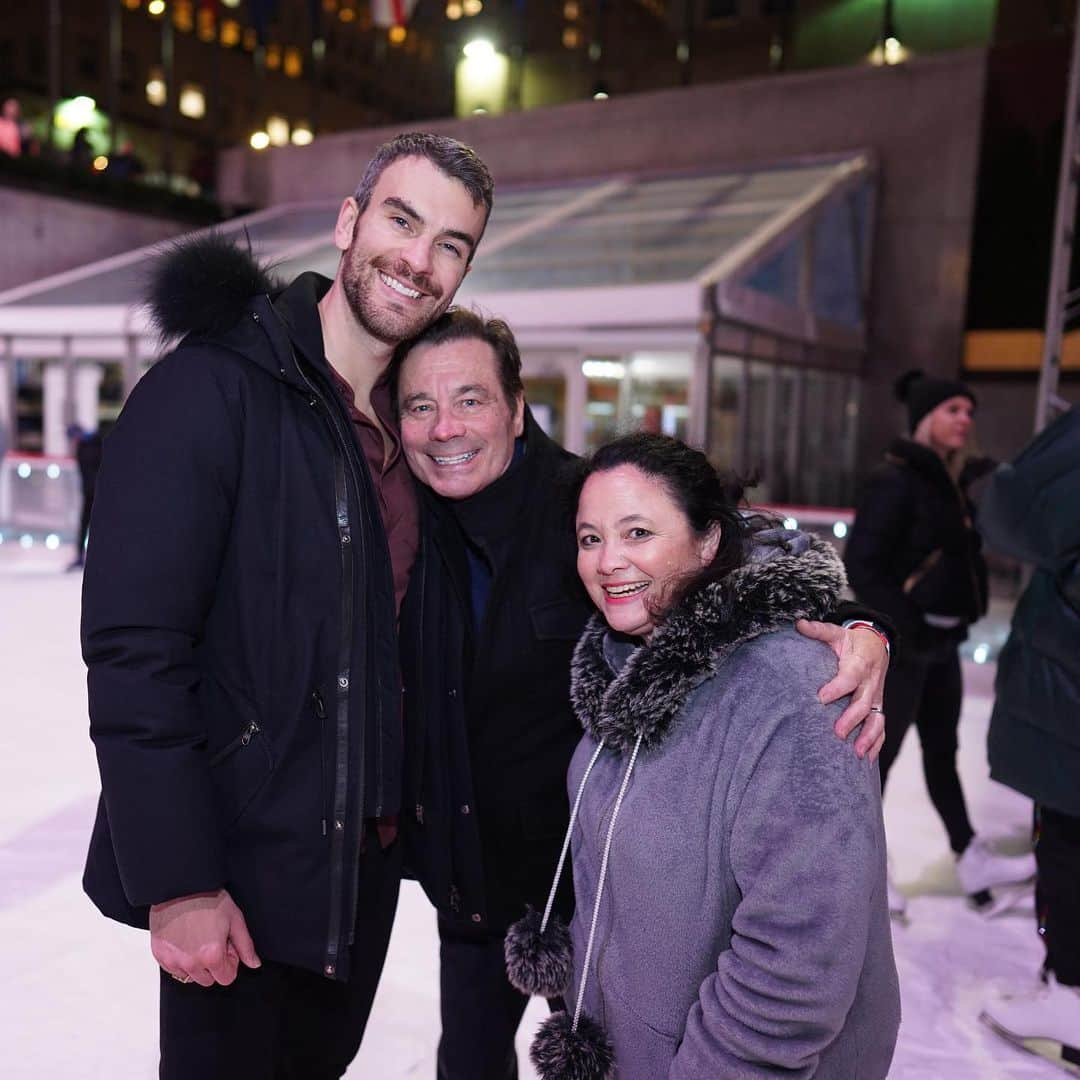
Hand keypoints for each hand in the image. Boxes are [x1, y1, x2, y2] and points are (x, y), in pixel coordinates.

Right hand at [150, 888, 260, 987]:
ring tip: (198, 938)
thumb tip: (254, 964)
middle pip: (208, 980)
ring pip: (189, 976)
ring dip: (196, 963)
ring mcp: (172, 961)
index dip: (230, 961)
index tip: (227, 945)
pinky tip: (184, 939)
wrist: (181, 886)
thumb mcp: (235, 919)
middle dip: (213, 964)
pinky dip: (180, 959)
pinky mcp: (159, 955)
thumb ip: (245, 946)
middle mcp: (190, 964)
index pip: (226, 978)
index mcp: (212, 956)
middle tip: (213, 940)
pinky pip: (172, 968)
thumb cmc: (208, 899)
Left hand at [795, 620, 887, 760]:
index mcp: (860, 663)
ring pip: (878, 720)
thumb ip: (818, 630)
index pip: (851, 676)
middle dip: (852, 718)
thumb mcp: (836, 633)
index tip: (820, 697)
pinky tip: (866, 760)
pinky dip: (876, 744)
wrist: (877, 646)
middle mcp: (871, 683)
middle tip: (837, 732)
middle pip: (865, 703)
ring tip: (856, 752)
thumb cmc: (851, 642)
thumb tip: (798, 623)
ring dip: (868, 737)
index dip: (838, 687)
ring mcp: (877, 698)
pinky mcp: (878, 709)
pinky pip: (881, 729)